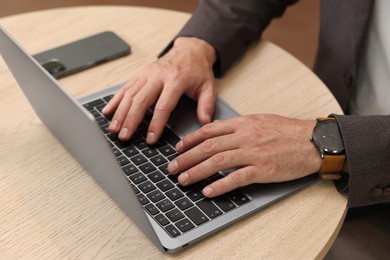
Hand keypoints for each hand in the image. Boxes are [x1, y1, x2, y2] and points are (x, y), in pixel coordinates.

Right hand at [102, 37, 216, 143]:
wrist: (189, 50)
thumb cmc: (198, 71)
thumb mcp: (208, 87)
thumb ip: (207, 105)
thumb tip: (205, 123)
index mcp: (176, 80)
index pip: (163, 106)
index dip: (156, 124)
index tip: (150, 139)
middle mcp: (158, 76)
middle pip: (141, 100)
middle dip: (131, 120)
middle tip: (124, 137)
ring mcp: (147, 74)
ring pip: (130, 94)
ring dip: (120, 113)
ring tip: (113, 129)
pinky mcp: (140, 74)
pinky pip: (125, 87)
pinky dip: (115, 100)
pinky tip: (107, 112)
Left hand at [168, 114, 321, 196]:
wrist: (314, 141)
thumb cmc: (288, 131)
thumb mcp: (261, 121)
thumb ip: (240, 126)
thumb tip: (219, 132)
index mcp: (243, 123)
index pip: (209, 130)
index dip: (190, 140)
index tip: (178, 148)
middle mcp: (245, 136)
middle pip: (208, 147)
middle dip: (186, 158)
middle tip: (172, 167)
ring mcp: (254, 153)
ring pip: (218, 162)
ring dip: (197, 172)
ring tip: (183, 180)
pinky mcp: (263, 169)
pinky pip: (237, 178)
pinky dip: (220, 185)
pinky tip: (208, 191)